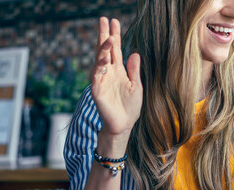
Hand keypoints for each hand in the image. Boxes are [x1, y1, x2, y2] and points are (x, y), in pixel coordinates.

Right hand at [91, 17, 142, 153]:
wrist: (123, 125)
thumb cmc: (130, 108)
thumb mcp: (136, 86)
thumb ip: (134, 70)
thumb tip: (134, 53)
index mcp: (119, 71)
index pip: (116, 50)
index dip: (115, 35)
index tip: (114, 21)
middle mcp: (109, 73)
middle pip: (105, 50)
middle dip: (104, 35)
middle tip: (104, 19)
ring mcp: (102, 80)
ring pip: (100, 60)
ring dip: (104, 48)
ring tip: (109, 37)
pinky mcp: (97, 89)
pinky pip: (96, 74)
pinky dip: (99, 64)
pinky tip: (104, 55)